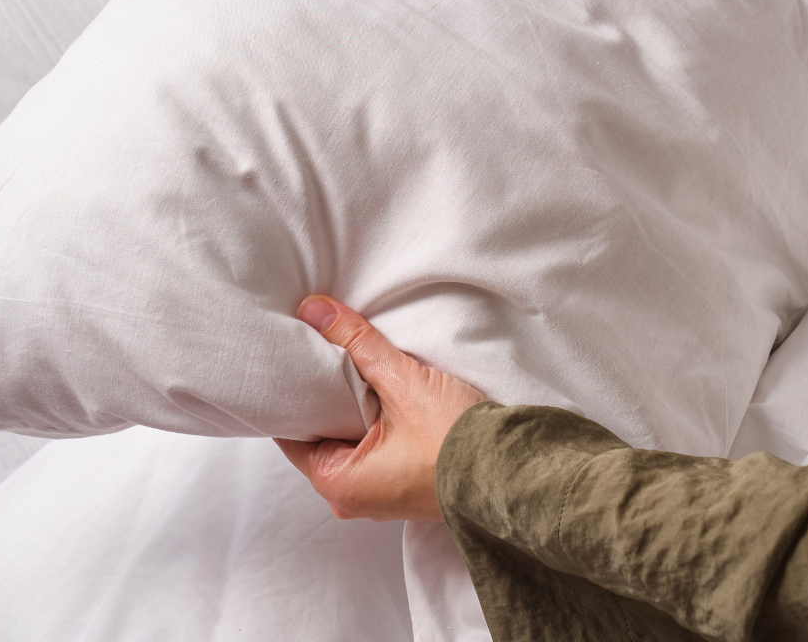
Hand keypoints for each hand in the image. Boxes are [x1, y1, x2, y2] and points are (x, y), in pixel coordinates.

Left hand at [275, 296, 486, 522]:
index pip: (290, 433)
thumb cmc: (457, 442)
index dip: (291, 391)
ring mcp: (380, 494)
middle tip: (322, 351)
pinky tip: (384, 389)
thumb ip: (355, 343)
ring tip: (356, 363)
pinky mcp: (405, 484)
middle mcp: (352, 498)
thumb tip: (314, 309)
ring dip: (354, 404)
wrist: (516, 473)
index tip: (292, 358)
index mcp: (337, 484)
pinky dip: (376, 418)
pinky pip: (375, 446)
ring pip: (349, 438)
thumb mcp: (401, 382)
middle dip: (324, 394)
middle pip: (320, 433)